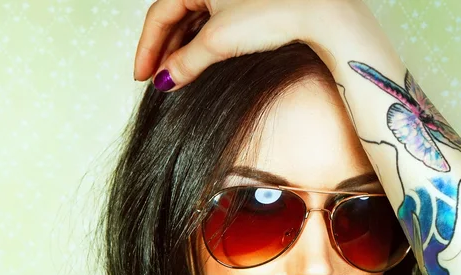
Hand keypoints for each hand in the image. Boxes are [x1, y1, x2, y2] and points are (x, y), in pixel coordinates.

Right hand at [132, 0, 382, 89]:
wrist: (318, 13)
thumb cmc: (271, 15)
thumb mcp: (220, 41)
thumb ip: (186, 62)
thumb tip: (165, 81)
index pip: (159, 14)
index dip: (147, 47)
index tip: (141, 77)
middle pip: (176, 17)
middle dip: (165, 50)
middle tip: (158, 81)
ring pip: (197, 23)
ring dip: (184, 50)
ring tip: (179, 77)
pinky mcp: (248, 7)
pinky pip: (216, 25)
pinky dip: (205, 46)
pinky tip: (204, 65)